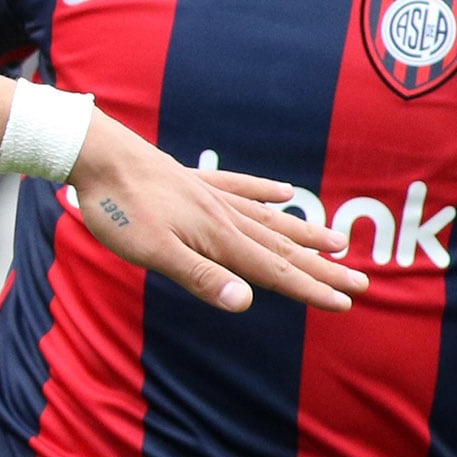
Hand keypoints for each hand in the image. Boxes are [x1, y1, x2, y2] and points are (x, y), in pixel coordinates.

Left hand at [64, 112, 363, 313]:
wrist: (95, 153)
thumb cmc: (118, 208)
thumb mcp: (152, 252)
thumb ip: (199, 277)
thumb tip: (246, 302)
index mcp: (217, 238)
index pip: (272, 270)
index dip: (309, 289)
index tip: (345, 303)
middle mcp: (223, 215)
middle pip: (281, 247)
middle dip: (320, 268)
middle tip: (361, 283)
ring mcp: (211, 195)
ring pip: (268, 218)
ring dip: (303, 233)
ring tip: (338, 242)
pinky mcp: (194, 180)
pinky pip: (239, 186)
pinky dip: (264, 191)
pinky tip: (285, 193)